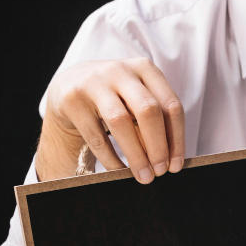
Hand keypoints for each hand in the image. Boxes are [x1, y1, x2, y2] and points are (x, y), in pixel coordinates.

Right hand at [39, 58, 184, 183]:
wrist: (69, 85)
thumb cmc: (115, 98)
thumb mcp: (137, 100)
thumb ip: (155, 121)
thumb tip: (171, 160)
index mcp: (145, 69)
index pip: (171, 106)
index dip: (177, 139)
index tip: (176, 165)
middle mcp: (120, 71)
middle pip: (148, 111)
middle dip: (158, 147)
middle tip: (161, 172)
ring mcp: (94, 83)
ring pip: (121, 122)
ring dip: (136, 155)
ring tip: (144, 177)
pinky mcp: (72, 100)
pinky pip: (96, 136)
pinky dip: (111, 159)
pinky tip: (120, 171)